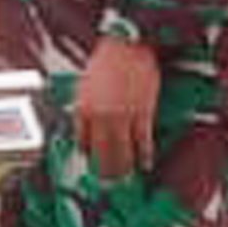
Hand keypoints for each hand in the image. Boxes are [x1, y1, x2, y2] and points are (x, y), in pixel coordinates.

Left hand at [76, 37, 161, 177]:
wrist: (127, 45)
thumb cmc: (107, 61)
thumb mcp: (85, 86)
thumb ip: (85, 110)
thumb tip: (86, 132)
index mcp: (84, 108)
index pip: (82, 142)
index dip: (87, 156)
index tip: (91, 164)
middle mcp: (100, 116)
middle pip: (101, 153)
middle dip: (105, 170)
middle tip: (108, 181)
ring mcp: (122, 116)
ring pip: (122, 152)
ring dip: (123, 168)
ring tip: (126, 178)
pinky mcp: (142, 113)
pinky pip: (142, 142)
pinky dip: (144, 155)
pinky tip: (145, 164)